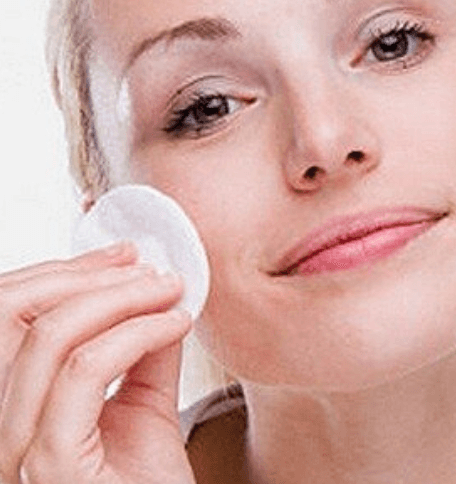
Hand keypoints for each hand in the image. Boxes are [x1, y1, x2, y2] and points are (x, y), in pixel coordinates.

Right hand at [0, 243, 195, 483]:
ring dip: (119, 296)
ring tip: (170, 291)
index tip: (126, 253)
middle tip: (149, 266)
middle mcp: (2, 426)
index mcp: (19, 405)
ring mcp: (17, 450)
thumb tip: (156, 289)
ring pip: (48, 336)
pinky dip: (135, 332)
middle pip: (11, 313)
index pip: (8, 317)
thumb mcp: (145, 404)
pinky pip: (84, 372)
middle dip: (87, 274)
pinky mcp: (50, 468)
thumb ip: (144, 349)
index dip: (64, 271)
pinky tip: (176, 323)